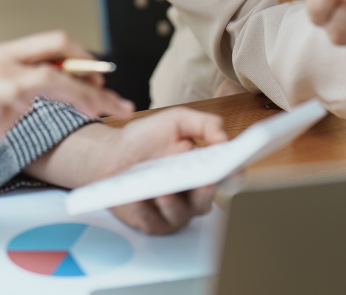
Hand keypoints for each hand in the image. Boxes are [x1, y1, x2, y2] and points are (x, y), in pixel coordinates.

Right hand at [0, 30, 133, 179]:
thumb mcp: (5, 102)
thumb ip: (31, 88)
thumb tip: (70, 86)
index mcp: (5, 54)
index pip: (55, 42)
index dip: (84, 58)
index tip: (102, 84)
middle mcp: (4, 56)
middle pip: (60, 42)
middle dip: (93, 66)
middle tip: (113, 95)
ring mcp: (1, 72)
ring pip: (60, 69)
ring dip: (93, 90)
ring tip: (113, 108)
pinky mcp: (0, 92)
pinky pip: (48, 86)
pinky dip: (76, 96)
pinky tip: (89, 110)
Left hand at [25, 108, 229, 234]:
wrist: (112, 153)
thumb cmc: (147, 138)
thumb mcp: (176, 121)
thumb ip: (204, 124)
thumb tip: (224, 138)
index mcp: (203, 169)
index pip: (227, 177)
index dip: (233, 174)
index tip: (233, 168)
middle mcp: (193, 194)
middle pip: (206, 200)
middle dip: (204, 193)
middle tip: (203, 182)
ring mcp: (174, 211)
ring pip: (180, 215)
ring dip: (172, 204)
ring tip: (163, 191)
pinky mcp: (152, 223)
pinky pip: (152, 223)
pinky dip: (144, 211)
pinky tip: (136, 198)